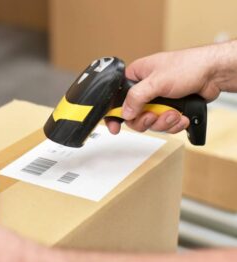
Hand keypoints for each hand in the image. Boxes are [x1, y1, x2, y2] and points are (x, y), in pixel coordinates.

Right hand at [106, 45, 224, 134]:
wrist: (214, 73)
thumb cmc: (189, 66)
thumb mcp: (157, 81)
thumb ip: (136, 97)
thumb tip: (125, 112)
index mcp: (137, 76)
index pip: (118, 98)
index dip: (115, 114)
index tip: (114, 127)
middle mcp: (145, 89)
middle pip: (134, 116)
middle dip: (146, 120)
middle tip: (153, 116)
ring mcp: (158, 100)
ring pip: (150, 123)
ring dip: (163, 122)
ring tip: (174, 114)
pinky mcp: (170, 109)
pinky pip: (164, 125)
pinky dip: (174, 124)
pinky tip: (181, 116)